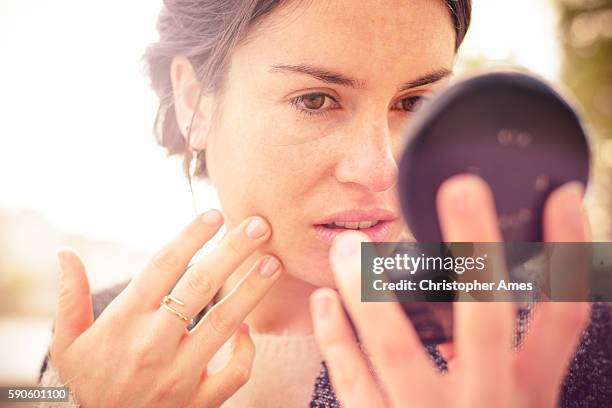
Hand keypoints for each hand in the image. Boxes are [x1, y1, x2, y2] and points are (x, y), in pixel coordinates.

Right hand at [50, 211, 281, 407]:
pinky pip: (234, 374)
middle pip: (200, 286)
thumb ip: (69, 296)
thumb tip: (65, 252)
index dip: (191, 237)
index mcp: (124, 322)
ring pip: (224, 324)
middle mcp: (154, 344)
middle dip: (233, 251)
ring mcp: (179, 375)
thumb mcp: (67, 343)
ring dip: (252, 290)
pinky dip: (246, 351)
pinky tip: (247, 330)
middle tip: (260, 224)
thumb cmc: (84, 384)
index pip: (163, 266)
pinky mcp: (198, 402)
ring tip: (274, 262)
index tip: (214, 215)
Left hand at [311, 174, 589, 407]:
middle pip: (487, 320)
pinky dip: (335, 340)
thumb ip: (522, 354)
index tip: (560, 194)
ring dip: (370, 292)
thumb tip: (516, 283)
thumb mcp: (521, 400)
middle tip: (460, 189)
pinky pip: (354, 384)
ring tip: (347, 244)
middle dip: (477, 251)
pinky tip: (322, 301)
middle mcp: (487, 403)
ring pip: (397, 351)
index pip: (562, 317)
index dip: (567, 253)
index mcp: (528, 394)